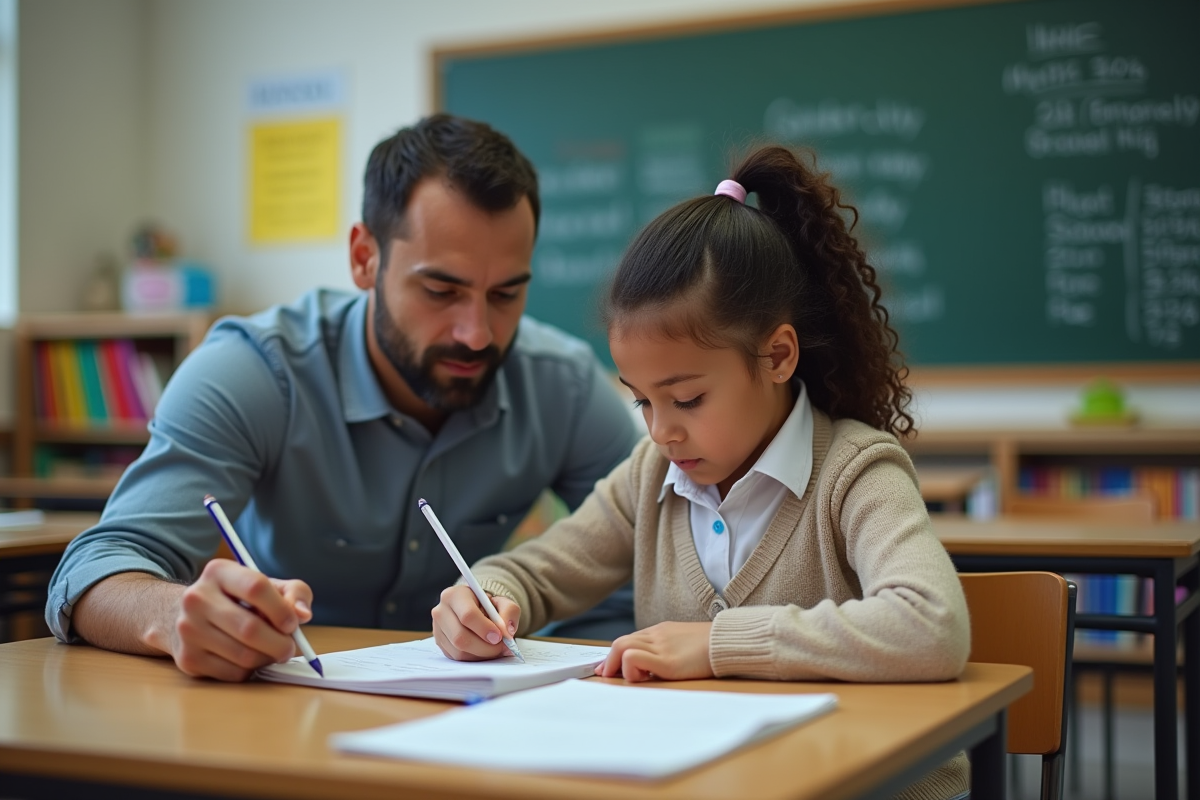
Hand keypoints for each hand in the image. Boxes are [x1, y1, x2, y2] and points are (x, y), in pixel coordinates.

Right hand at [157, 559, 313, 681]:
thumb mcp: (269, 586)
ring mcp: (188, 630)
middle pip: (250, 628)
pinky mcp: (187, 659)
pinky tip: (250, 659)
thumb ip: (294, 593)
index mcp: (218, 571)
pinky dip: (251, 671)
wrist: (189, 616)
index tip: (293, 623)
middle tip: (289, 647)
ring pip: (243, 655)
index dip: (281, 609)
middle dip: (280, 643)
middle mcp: (196, 598)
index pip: (256, 587)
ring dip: (267, 658)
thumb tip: (302, 614)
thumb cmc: (239, 600)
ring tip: (271, 651)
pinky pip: (232, 673)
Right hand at [432, 585, 520, 660]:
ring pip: (459, 651)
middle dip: (485, 646)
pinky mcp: (440, 643)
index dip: (484, 628)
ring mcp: (438, 629)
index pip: (467, 615)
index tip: (499, 636)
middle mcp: (441, 611)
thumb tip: (507, 631)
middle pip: (460, 637)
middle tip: (501, 647)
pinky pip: (457, 658)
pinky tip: (485, 651)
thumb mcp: (503, 602)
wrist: (476, 609)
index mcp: (455, 595)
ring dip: (482, 654)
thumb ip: (510, 612)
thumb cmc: (488, 605)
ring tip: (496, 649)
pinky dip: (475, 658)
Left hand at [595, 621, 714, 681]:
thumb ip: (669, 649)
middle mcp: (657, 636)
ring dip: (617, 666)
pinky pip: (633, 658)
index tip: (608, 669)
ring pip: (622, 647)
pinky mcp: (666, 661)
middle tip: (607, 676)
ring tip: (627, 679)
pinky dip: (630, 669)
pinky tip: (643, 679)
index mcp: (661, 631)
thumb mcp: (685, 642)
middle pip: (620, 643)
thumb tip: (654, 667)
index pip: (629, 640)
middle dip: (609, 661)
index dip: (615, 656)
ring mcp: (660, 647)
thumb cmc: (712, 647)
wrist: (729, 642)